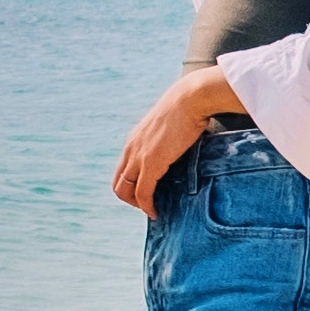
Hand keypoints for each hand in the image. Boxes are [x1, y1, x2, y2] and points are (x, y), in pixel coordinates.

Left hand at [109, 72, 236, 210]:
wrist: (191, 98)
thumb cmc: (188, 107)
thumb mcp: (171, 124)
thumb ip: (169, 137)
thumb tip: (182, 143)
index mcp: (135, 139)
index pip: (123, 169)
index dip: (132, 185)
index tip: (148, 193)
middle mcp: (131, 149)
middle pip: (118, 183)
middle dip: (130, 199)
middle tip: (149, 205)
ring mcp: (139, 157)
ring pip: (125, 191)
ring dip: (137, 205)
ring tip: (153, 211)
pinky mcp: (151, 164)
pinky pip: (143, 193)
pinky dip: (147, 206)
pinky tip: (156, 212)